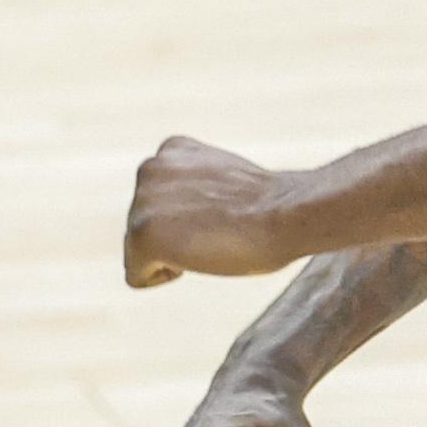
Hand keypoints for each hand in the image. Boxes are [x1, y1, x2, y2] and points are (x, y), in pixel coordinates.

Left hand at [125, 137, 295, 284]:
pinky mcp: (142, 234)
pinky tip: (201, 255)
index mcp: (172, 150)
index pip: (159, 202)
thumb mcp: (224, 181)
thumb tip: (189, 215)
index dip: (193, 217)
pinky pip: (138, 276)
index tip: (226, 212)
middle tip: (223, 227)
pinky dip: (167, 276)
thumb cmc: (274, 206)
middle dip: (179, 235)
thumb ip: (196, 187)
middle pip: (145, 225)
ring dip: (175, 253)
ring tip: (215, 238)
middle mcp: (149, 169)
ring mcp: (142, 202)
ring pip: (140, 250)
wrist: (288, 214)